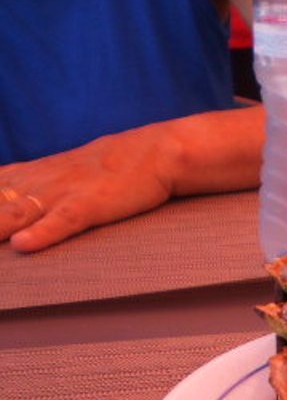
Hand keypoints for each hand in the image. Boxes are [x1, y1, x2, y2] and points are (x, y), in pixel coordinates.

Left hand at [0, 105, 264, 252]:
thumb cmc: (112, 170)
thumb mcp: (61, 174)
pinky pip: (64, 221)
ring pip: (13, 214)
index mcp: (27, 176)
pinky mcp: (92, 205)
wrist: (158, 152)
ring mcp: (64, 193)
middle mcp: (37, 183)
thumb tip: (10, 218)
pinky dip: (43, 233)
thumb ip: (28, 188)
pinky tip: (23, 247)